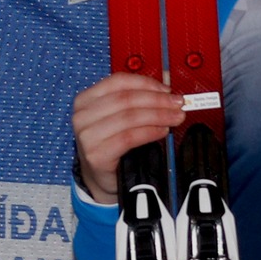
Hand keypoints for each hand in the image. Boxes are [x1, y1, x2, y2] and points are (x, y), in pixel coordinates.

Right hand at [72, 72, 184, 203]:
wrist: (100, 177)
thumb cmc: (110, 144)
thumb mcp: (118, 117)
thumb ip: (136, 102)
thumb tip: (166, 93)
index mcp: (86, 99)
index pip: (118, 82)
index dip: (146, 83)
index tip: (167, 90)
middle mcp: (83, 115)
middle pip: (126, 99)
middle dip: (157, 100)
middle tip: (178, 104)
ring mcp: (87, 136)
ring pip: (129, 117)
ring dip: (158, 115)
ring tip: (175, 118)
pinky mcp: (96, 154)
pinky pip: (129, 137)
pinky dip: (150, 132)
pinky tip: (162, 131)